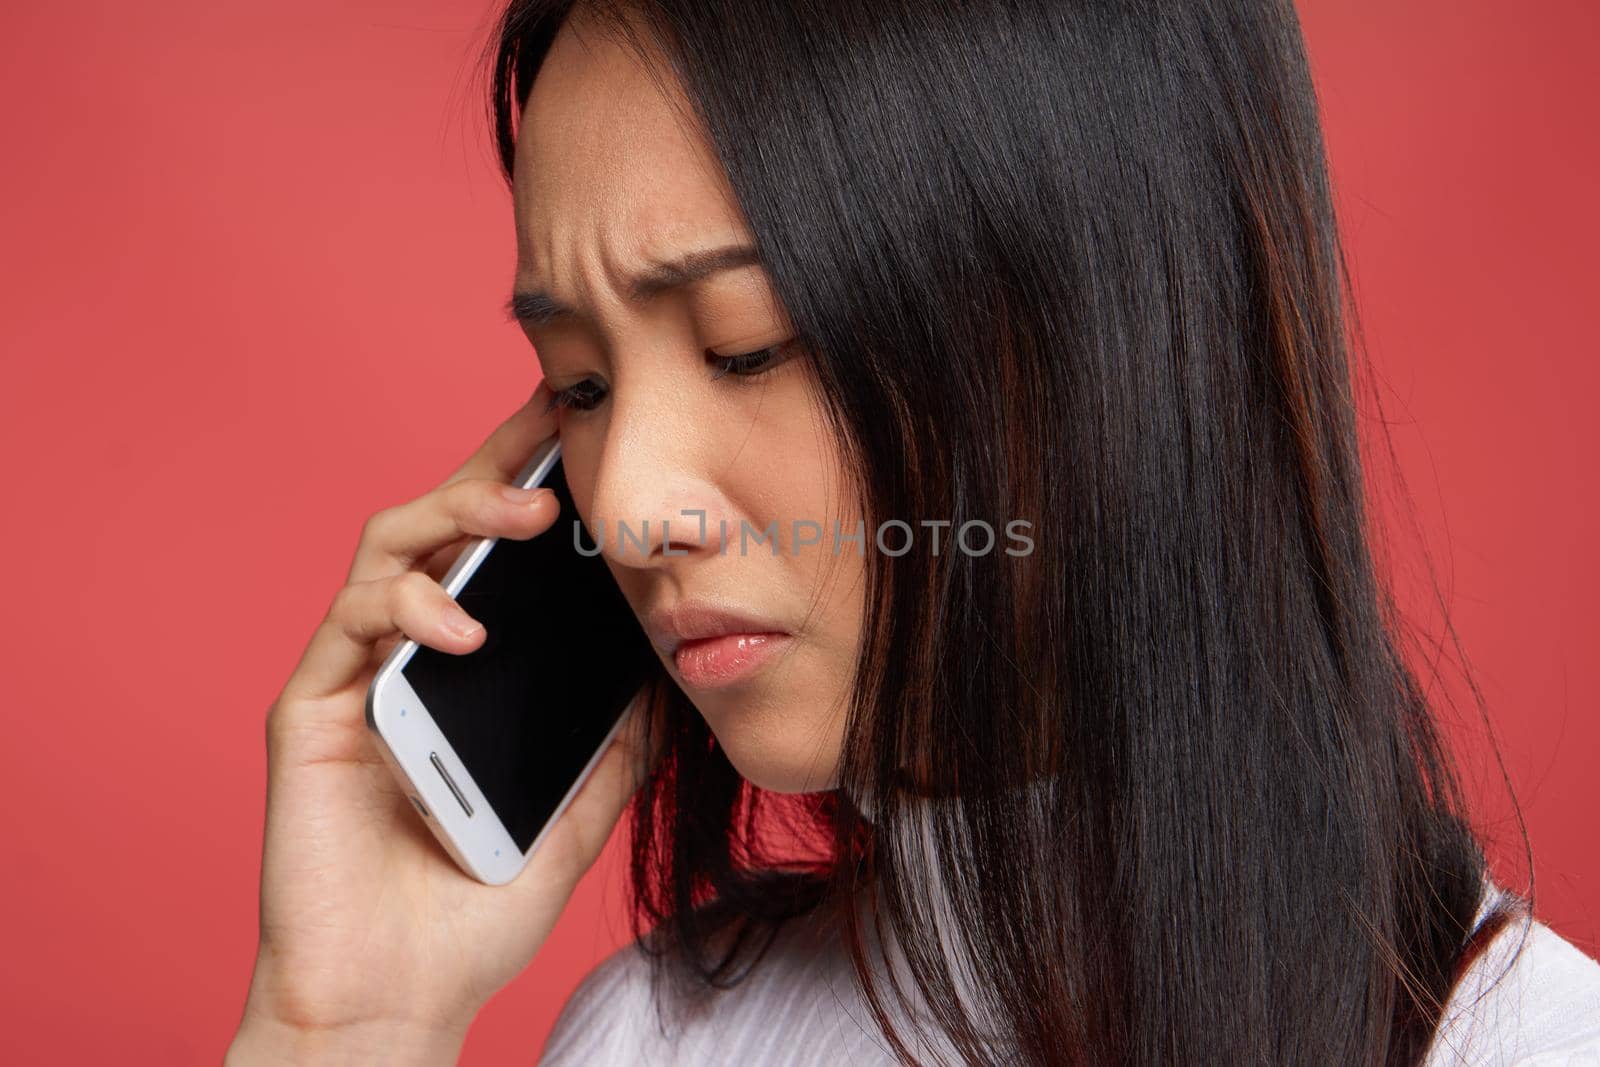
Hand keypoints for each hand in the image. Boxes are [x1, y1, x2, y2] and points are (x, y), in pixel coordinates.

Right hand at [227, 383, 660, 1064]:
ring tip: (522, 517)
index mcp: (467, 668)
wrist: (399, 997)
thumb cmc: (476, 908)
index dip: (528, 482)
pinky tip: (461, 630)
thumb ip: (617, 740)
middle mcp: (404, 656)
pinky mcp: (307, 711)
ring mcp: (354, 677)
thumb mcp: (578, 809)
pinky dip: (406, 610)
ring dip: (454, 519)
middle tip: (552, 436)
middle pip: (437, 527)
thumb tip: (673, 666)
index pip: (495, 554)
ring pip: (386, 552)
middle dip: (492, 470)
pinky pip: (348, 627)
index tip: (582, 426)